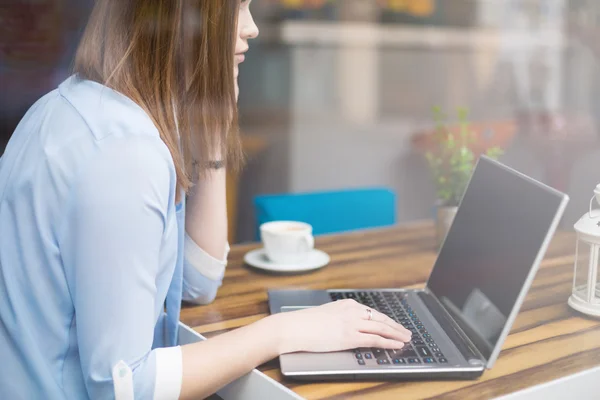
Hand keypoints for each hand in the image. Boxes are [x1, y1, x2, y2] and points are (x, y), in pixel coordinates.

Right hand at [274, 299, 411, 354]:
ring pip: (381, 328)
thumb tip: (350, 326)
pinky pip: (374, 340)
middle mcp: (352, 311)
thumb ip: (341, 317)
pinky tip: (395, 345)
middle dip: (396, 326)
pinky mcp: (350, 337)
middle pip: (381, 318)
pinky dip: (388, 342)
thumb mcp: (327, 314)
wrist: (294, 327)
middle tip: (406, 331)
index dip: (386, 319)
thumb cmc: (305, 323)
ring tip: (406, 339)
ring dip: (396, 334)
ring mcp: (352, 324)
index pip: (372, 312)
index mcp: (347, 304)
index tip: (394, 324)